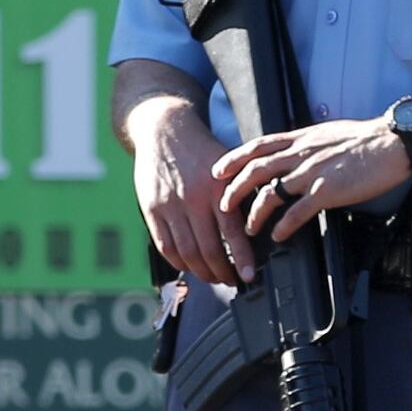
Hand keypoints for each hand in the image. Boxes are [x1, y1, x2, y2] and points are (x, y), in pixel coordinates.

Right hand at [128, 99, 246, 286]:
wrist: (165, 130)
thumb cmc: (202, 150)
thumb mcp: (228, 165)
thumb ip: (241, 193)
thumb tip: (260, 224)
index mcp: (217, 188)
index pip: (231, 232)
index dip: (241, 259)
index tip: (247, 276)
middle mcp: (192, 199)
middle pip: (207, 249)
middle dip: (221, 272)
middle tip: (231, 281)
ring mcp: (169, 206)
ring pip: (186, 252)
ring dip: (201, 272)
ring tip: (212, 277)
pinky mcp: (151, 209)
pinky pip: (165, 245)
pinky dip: (178, 262)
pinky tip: (189, 265)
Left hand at [215, 115, 407, 243]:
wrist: (390, 143)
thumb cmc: (364, 139)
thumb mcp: (326, 133)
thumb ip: (306, 143)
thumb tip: (293, 152)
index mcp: (300, 138)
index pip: (258, 146)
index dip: (235, 158)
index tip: (219, 170)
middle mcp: (301, 153)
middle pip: (256, 170)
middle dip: (235, 189)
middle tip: (224, 206)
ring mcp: (312, 172)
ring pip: (270, 193)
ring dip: (254, 213)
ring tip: (249, 228)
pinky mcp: (327, 191)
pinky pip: (297, 212)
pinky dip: (283, 226)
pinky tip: (278, 236)